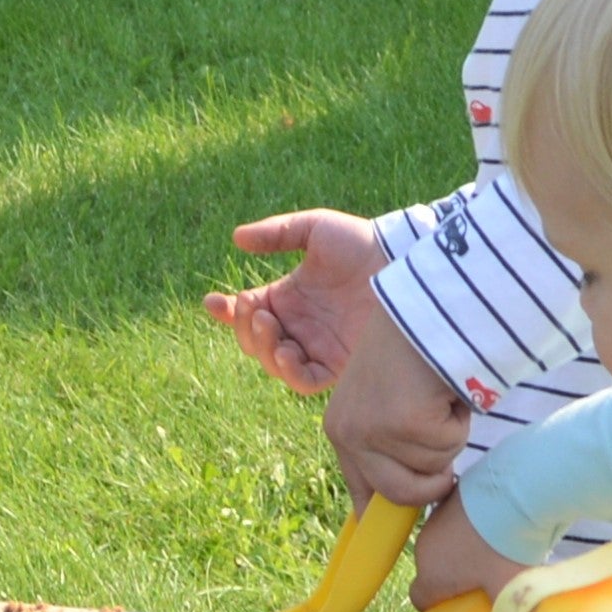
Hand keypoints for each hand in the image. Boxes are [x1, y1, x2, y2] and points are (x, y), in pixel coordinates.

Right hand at [206, 211, 382, 396]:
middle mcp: (299, 326)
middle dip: (245, 328)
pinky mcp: (339, 365)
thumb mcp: (315, 229)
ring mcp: (317, 347)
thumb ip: (276, 233)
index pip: (247, 312)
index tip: (211, 302)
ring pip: (273, 363)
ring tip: (270, 324)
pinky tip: (286, 351)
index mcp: (288, 297)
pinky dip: (288, 371)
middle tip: (256, 309)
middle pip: (255, 341)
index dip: (226, 312)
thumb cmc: (360, 241)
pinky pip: (305, 381)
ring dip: (262, 348)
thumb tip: (236, 239)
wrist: (399, 261)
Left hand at [322, 303, 470, 502]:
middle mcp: (350, 434)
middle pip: (401, 496)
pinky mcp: (405, 422)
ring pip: (433, 468)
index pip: (362, 495)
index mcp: (341, 431)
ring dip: (450, 435)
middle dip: (434, 480)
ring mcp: (375, 431)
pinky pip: (450, 442)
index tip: (402, 531)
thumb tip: (407, 506)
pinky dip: (460, 417)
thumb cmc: (411, 350)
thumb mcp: (387, 401)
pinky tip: (445, 385)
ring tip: (437, 395)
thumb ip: (389, 448)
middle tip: (445, 448)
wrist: (423, 308)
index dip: (385, 514)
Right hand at [414, 499, 524, 609]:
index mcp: (432, 576)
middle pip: (433, 572)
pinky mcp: (446, 499)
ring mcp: (433, 521)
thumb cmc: (505, 549)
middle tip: (486, 578)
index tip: (461, 606)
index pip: (421, 600)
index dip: (438, 607)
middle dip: (454, 579)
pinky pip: (451, 522)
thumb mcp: (508, 588)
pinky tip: (492, 525)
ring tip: (494, 548)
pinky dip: (466, 527)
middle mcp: (424, 549)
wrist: (512, 494)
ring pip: (442, 546)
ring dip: (460, 552)